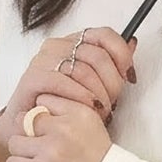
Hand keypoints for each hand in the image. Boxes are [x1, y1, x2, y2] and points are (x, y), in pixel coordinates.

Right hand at [0, 28, 136, 161]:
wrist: (28, 127)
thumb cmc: (64, 104)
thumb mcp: (94, 82)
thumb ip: (113, 62)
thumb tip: (133, 43)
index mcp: (74, 40)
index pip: (105, 34)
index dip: (121, 54)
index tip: (129, 76)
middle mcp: (58, 45)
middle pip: (97, 55)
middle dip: (112, 82)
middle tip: (113, 102)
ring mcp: (42, 59)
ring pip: (83, 69)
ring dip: (98, 93)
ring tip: (102, 111)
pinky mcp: (31, 78)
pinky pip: (62, 81)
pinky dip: (80, 96)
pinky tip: (87, 109)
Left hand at [5, 94, 111, 161]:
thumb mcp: (92, 128)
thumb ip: (66, 115)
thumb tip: (31, 113)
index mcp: (80, 112)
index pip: (44, 100)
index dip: (42, 116)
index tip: (50, 130)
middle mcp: (65, 127)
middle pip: (26, 119)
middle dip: (30, 134)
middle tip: (43, 150)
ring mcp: (50, 149)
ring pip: (15, 142)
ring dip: (24, 155)